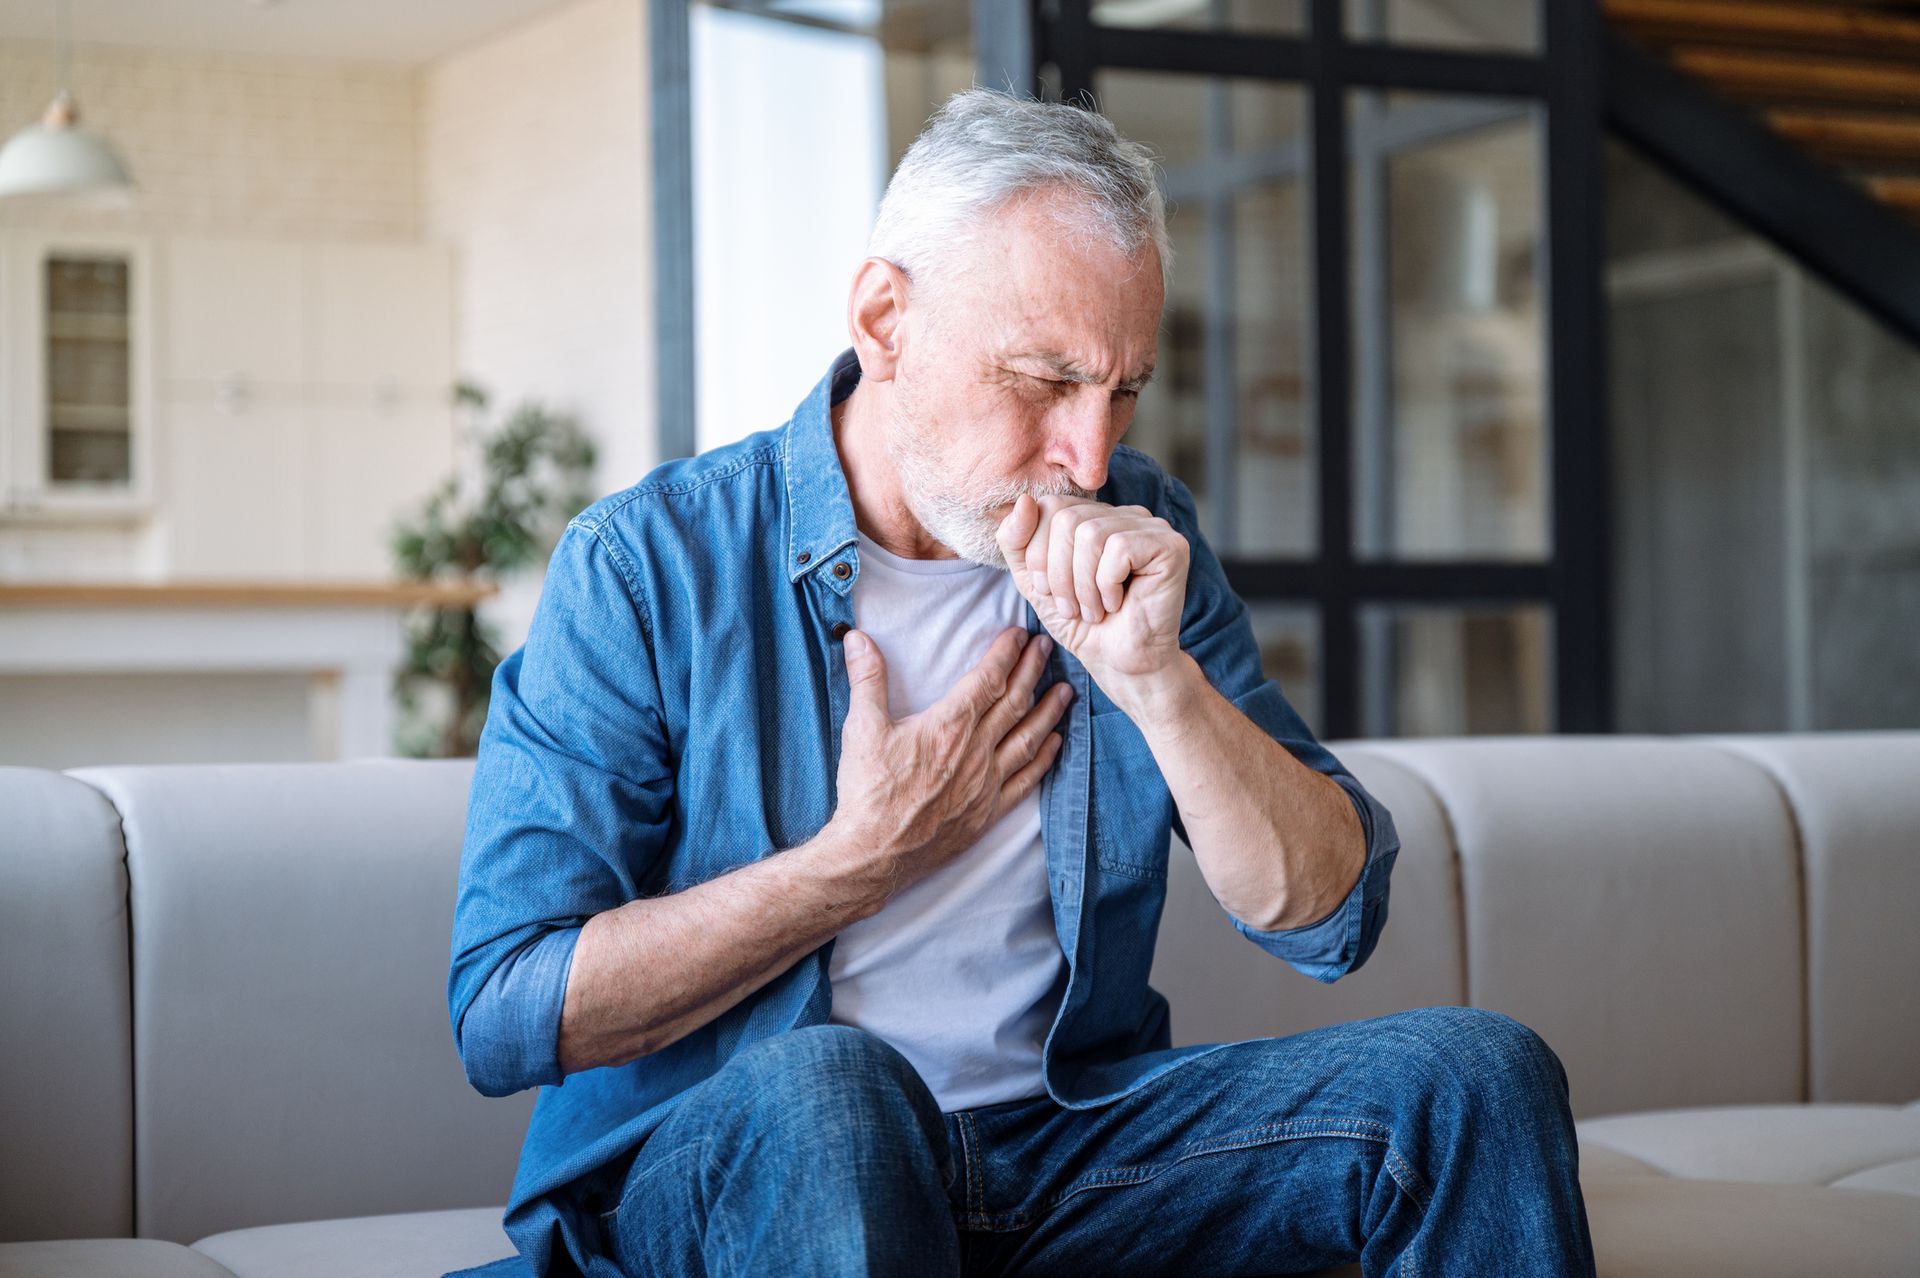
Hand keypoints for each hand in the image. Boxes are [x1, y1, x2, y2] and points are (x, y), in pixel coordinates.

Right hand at [828, 625, 1070, 903]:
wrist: (874, 853)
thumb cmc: (868, 791)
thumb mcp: (862, 728)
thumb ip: (866, 679)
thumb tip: (857, 639)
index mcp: (949, 725)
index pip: (987, 679)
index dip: (1006, 654)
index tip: (1020, 635)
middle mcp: (975, 750)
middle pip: (1014, 702)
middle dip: (1033, 671)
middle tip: (1047, 648)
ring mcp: (986, 783)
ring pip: (1028, 738)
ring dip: (1049, 711)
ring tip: (1066, 690)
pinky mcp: (988, 812)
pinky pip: (1026, 780)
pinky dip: (1043, 758)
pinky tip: (1055, 743)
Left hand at [994, 493, 1190, 694]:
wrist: (1119, 664)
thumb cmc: (1082, 624)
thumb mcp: (1033, 580)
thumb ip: (1016, 540)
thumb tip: (1024, 500)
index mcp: (1094, 515)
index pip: (1049, 505)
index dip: (1038, 553)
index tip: (1049, 592)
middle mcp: (1124, 513)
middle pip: (1066, 519)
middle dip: (1058, 574)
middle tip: (1073, 607)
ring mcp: (1151, 526)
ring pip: (1091, 533)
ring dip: (1083, 585)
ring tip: (1094, 610)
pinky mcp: (1171, 546)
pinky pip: (1119, 548)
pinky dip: (1108, 585)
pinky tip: (1118, 604)